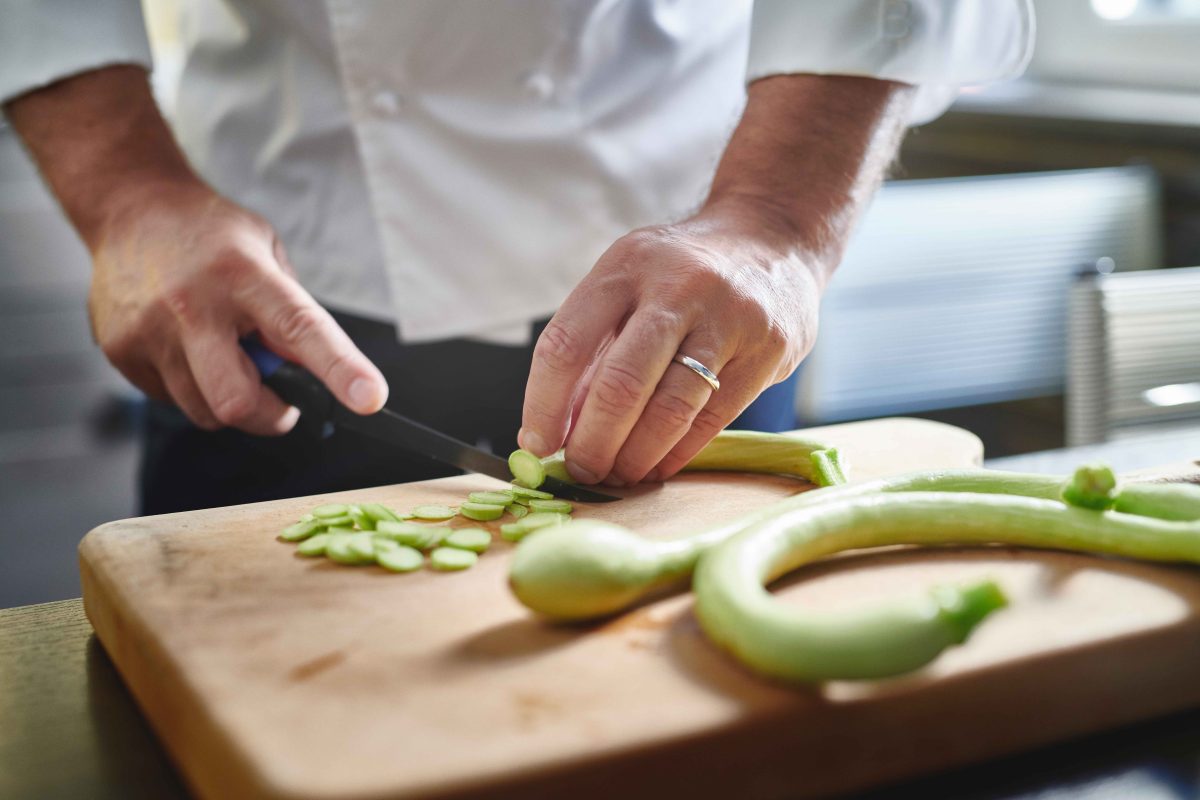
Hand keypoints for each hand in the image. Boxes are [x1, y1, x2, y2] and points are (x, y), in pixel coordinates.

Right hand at [89, 180, 387, 433]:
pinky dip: (192, 388)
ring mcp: (150, 332)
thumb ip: (294, 311)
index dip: (340, 369)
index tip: (369, 399)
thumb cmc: (212, 236)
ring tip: (224, 354)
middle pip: (237, 402)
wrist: (130, 207)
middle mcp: (193, 305)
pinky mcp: (120, 351)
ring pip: (204, 411)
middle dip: (269, 415)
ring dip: (228, 400)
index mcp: (243, 275)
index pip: (301, 331)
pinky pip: (172, 400)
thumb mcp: (268, 253)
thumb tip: (320, 372)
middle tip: (280, 400)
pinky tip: (188, 348)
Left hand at [518, 73, 914, 484]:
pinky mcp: (768, 348)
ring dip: (634, 457)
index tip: (536, 444)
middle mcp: (677, 287)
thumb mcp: (629, 286)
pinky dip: (675, 454)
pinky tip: (656, 466)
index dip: (543, 405)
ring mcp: (729, 317)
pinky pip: (712, 420)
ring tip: (617, 474)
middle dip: (592, 443)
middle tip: (581, 470)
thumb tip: (552, 430)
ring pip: (669, 410)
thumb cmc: (681, 273)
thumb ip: (592, 352)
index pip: (566, 345)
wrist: (771, 236)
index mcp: (626, 267)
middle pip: (620, 385)